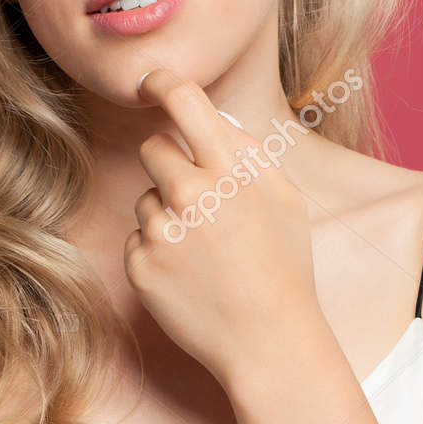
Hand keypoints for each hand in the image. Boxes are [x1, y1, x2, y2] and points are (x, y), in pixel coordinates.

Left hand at [124, 69, 321, 384]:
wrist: (268, 342)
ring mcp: (160, 231)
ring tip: (206, 253)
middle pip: (154, 148)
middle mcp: (190, 194)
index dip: (162, 82)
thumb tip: (211, 118)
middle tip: (197, 198)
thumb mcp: (284, 199)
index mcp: (230, 170)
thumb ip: (246, 152)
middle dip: (169, 162)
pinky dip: (157, 253)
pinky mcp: (139, 265)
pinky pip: (138, 239)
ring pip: (145, 198)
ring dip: (167, 215)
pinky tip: (190, 277)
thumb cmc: (284, 268)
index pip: (185, 101)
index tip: (151, 81)